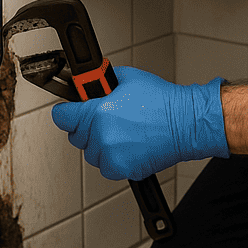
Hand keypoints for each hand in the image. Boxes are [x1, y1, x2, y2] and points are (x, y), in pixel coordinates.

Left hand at [51, 66, 228, 179]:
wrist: (185, 123)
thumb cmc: (162, 101)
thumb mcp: (127, 78)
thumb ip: (101, 82)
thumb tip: (88, 84)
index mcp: (98, 112)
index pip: (62, 117)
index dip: (67, 112)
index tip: (70, 112)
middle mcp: (101, 136)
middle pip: (76, 136)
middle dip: (87, 127)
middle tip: (107, 119)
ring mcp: (111, 156)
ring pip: (91, 153)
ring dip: (100, 145)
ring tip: (123, 132)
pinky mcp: (122, 169)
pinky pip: (106, 166)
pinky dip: (114, 159)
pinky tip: (129, 145)